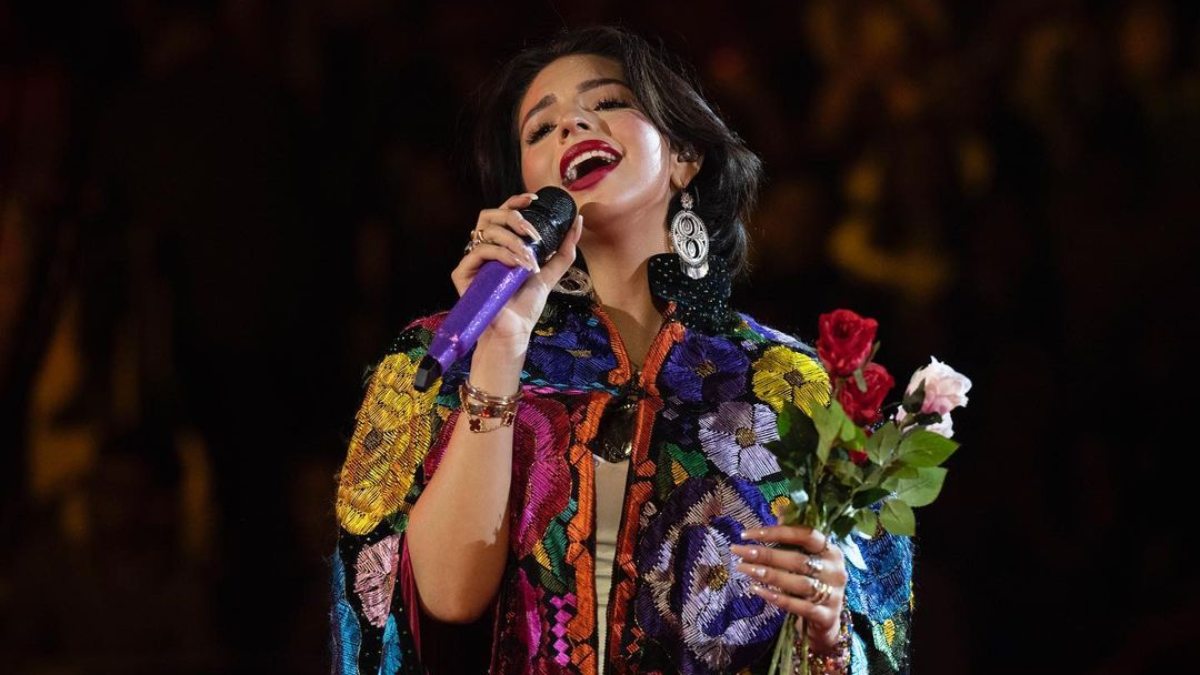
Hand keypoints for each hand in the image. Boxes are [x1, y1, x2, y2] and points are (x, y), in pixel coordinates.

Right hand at [451, 192, 584, 344]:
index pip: (503, 214)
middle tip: (532, 233)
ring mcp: (472, 260)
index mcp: (501, 245)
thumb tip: (578, 222)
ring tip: (528, 261)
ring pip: (486, 231)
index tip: (535, 200)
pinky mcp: (461, 273)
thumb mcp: (549, 273)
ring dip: (513, 241)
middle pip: (489, 215)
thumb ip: (563, 249)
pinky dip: (501, 254)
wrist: (514, 330)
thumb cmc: (526, 305)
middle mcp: (484, 248)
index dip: (516, 201)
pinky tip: (515, 266)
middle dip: (514, 218)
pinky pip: (479, 251)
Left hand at [730, 525, 847, 652]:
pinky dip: (777, 598)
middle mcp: (835, 570)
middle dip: (765, 554)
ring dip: (768, 575)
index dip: (775, 532)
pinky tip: (756, 590)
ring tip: (744, 569)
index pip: (805, 534)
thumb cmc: (810, 582)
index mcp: (831, 550)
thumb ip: (794, 537)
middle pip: (797, 559)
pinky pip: (799, 606)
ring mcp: (833, 594)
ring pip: (797, 583)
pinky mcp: (826, 616)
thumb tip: (781, 509)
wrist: (825, 621)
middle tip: (739, 552)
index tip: (746, 533)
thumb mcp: (806, 558)